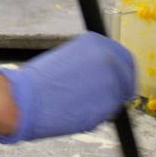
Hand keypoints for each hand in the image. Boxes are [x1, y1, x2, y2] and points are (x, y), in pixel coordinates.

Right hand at [0, 32, 135, 143]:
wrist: (28, 98)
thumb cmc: (41, 82)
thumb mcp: (68, 60)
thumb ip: (90, 64)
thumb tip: (102, 77)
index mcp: (97, 42)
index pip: (123, 57)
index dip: (122, 71)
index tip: (118, 81)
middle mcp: (109, 57)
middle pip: (128, 76)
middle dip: (120, 88)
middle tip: (107, 98)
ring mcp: (112, 79)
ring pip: (119, 96)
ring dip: (106, 102)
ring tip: (82, 104)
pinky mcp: (110, 102)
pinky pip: (110, 111)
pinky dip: (99, 114)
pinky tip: (80, 112)